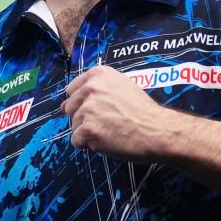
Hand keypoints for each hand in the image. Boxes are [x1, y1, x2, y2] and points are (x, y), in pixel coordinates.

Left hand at [62, 65, 180, 161]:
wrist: (157, 130)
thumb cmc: (143, 111)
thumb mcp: (122, 86)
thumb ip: (96, 90)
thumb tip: (63, 106)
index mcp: (98, 74)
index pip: (72, 90)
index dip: (83, 103)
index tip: (99, 110)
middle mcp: (90, 88)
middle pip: (70, 108)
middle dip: (84, 118)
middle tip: (108, 122)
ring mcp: (88, 109)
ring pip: (74, 126)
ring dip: (88, 132)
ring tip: (111, 131)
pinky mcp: (88, 129)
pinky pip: (77, 141)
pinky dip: (89, 145)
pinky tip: (107, 140)